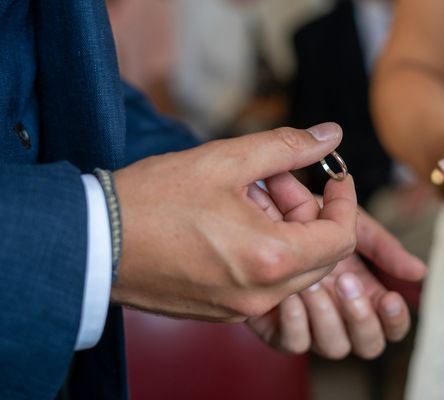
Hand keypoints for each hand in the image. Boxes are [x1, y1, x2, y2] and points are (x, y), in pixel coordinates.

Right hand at [110, 123, 357, 322]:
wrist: (94, 243)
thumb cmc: (155, 200)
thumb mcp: (227, 159)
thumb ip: (288, 146)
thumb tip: (332, 135)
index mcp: (272, 259)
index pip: (343, 238)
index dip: (346, 201)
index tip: (333, 175)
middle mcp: (262, 295)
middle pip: (320, 254)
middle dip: (308, 210)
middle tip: (274, 178)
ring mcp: (241, 309)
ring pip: (291, 267)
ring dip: (284, 227)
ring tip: (245, 194)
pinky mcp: (221, 311)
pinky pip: (263, 280)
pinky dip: (263, 248)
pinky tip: (230, 220)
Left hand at [246, 174, 426, 358]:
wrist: (267, 211)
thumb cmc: (312, 218)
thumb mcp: (354, 226)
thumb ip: (385, 248)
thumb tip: (419, 272)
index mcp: (364, 293)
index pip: (390, 326)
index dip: (395, 320)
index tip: (388, 297)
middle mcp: (341, 315)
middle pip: (368, 345)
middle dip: (360, 317)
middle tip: (345, 282)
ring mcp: (312, 325)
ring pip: (333, 347)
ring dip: (327, 315)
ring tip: (312, 283)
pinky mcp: (279, 329)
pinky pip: (294, 344)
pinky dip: (295, 321)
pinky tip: (291, 295)